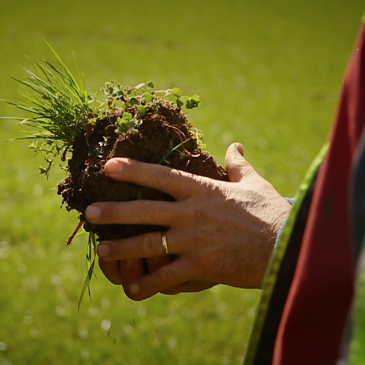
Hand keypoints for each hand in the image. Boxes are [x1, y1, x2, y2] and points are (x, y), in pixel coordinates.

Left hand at [85, 143, 290, 299]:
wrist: (286, 245)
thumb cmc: (269, 212)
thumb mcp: (254, 183)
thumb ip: (238, 164)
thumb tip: (235, 145)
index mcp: (202, 190)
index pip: (161, 176)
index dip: (132, 169)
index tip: (108, 166)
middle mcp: (192, 213)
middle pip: (144, 210)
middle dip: (114, 211)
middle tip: (90, 212)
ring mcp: (193, 241)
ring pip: (147, 244)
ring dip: (121, 248)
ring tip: (101, 248)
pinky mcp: (200, 268)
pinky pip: (166, 277)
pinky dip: (147, 283)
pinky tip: (132, 287)